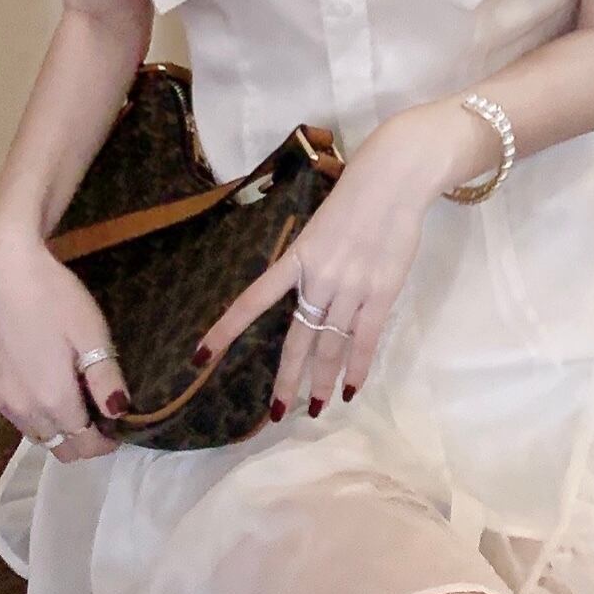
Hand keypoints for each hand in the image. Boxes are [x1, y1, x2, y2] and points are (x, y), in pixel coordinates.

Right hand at [0, 231, 132, 463]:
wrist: (0, 268)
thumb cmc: (54, 297)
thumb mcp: (92, 333)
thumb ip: (106, 379)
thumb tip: (119, 413)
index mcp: (52, 400)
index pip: (83, 444)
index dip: (104, 443)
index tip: (118, 430)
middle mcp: (20, 409)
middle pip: (56, 445)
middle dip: (81, 442)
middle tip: (100, 418)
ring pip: (32, 433)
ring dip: (56, 429)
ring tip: (74, 401)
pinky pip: (12, 414)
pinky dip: (33, 413)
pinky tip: (42, 384)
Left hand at [191, 119, 450, 420]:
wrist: (394, 179)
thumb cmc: (356, 196)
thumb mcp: (320, 226)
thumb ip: (310, 261)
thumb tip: (307, 294)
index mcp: (297, 257)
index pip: (252, 300)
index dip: (225, 330)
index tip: (200, 357)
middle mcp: (319, 277)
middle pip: (297, 338)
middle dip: (286, 379)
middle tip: (276, 413)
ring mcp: (351, 287)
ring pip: (331, 345)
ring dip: (322, 381)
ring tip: (313, 409)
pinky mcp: (381, 292)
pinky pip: (365, 339)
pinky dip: (358, 368)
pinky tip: (351, 390)